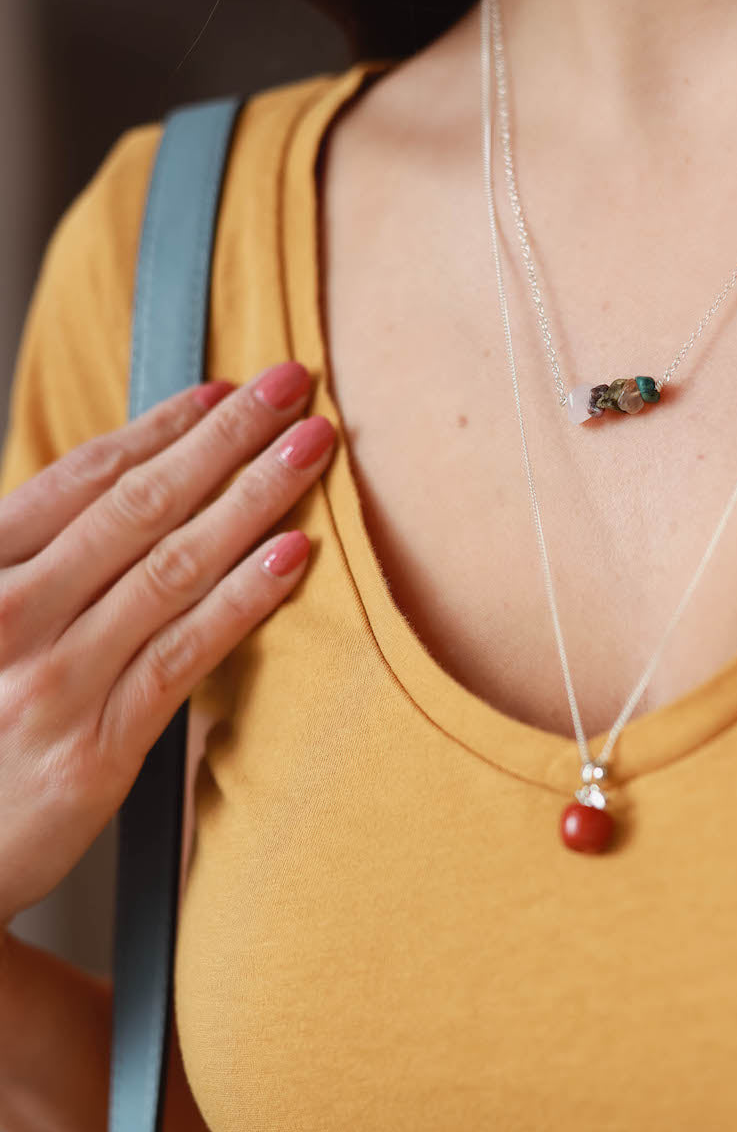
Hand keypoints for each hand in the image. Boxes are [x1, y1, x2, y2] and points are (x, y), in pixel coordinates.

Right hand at [0, 360, 335, 929]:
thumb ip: (36, 562)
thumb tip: (128, 490)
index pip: (83, 478)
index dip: (163, 427)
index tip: (226, 390)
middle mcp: (9, 614)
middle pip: (137, 506)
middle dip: (225, 437)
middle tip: (293, 385)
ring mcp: (53, 680)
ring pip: (171, 568)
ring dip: (251, 498)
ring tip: (312, 449)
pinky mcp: (96, 746)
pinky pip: (184, 653)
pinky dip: (243, 598)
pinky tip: (293, 556)